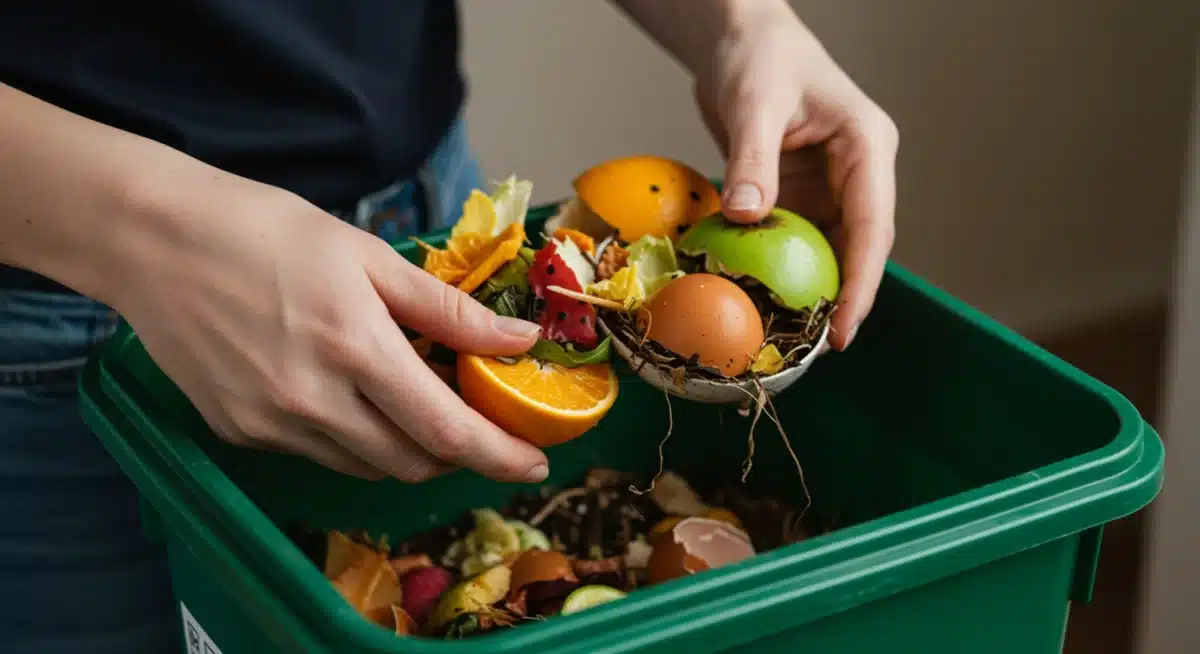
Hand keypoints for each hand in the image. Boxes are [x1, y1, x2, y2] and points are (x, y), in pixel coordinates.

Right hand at [111, 169, 549, 483]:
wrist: (152, 239)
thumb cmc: (265, 230)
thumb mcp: (368, 256)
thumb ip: (446, 309)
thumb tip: (517, 341)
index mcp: (356, 349)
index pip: (447, 432)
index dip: (499, 455)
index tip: (534, 463)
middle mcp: (313, 403)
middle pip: (412, 463)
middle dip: (456, 453)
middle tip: (475, 421)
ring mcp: (271, 425)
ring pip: (367, 466)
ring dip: (406, 448)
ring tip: (412, 400)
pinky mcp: (239, 433)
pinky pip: (319, 453)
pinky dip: (352, 437)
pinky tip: (348, 393)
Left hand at [693, 5, 898, 349]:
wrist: (738, 41)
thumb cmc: (758, 57)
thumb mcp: (755, 104)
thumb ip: (752, 159)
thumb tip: (748, 216)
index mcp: (866, 147)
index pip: (873, 225)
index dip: (862, 282)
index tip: (844, 328)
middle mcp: (857, 172)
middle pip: (859, 247)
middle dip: (844, 298)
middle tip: (819, 348)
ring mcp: (829, 186)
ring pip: (828, 250)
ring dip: (813, 290)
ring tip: (792, 339)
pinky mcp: (799, 194)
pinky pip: (795, 239)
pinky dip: (781, 269)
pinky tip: (762, 300)